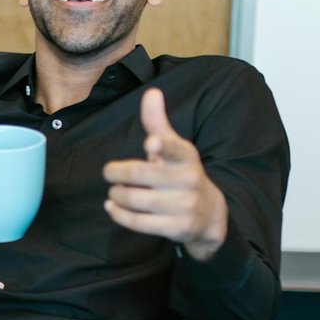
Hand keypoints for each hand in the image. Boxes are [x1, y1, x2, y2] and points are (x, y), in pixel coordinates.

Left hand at [102, 89, 228, 260]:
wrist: (209, 214)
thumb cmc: (182, 174)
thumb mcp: (175, 147)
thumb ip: (157, 123)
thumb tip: (151, 92)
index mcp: (186, 157)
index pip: (175, 149)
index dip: (163, 147)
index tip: (150, 144)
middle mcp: (187, 180)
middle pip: (142, 175)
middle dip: (117, 173)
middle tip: (109, 173)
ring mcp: (184, 205)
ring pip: (136, 200)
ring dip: (117, 195)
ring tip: (114, 191)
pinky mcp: (178, 228)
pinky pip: (140, 222)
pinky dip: (119, 214)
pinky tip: (111, 207)